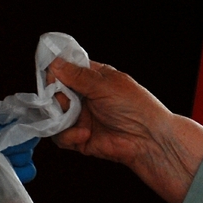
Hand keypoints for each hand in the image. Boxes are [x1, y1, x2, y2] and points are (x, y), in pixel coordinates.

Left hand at [0, 92, 40, 182]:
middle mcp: (10, 139)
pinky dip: (6, 182)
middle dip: (13, 153)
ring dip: (11, 168)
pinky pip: (10, 182)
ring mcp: (3, 157)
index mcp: (10, 121)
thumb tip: (14, 131)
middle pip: (28, 151)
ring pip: (25, 168)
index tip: (8, 139)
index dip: (24, 137)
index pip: (32, 130)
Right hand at [47, 58, 202, 202]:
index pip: (65, 70)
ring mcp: (81, 117)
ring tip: (74, 117)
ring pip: (53, 114)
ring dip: (60, 116)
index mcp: (93, 78)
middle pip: (54, 92)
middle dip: (56, 97)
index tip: (53, 77)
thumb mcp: (105, 85)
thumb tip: (54, 63)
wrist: (149, 140)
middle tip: (66, 100)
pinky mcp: (80, 138)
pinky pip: (60, 136)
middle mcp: (85, 97)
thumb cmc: (135, 107)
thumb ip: (78, 76)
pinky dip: (68, 135)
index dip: (56, 72)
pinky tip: (85, 134)